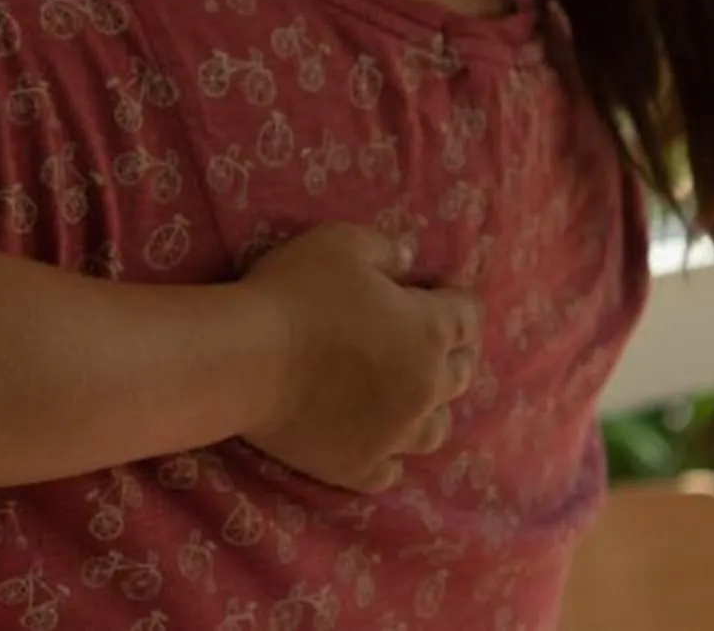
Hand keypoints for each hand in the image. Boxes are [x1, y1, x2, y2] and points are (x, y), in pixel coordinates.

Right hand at [238, 223, 479, 491]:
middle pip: (460, 375)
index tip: (442, 294)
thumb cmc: (293, 293)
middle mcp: (425, 388)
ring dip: (430, 411)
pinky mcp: (359, 466)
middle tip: (431, 343)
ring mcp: (395, 435)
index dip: (457, 302)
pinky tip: (376, 442)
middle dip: (453, 355)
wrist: (245, 360)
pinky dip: (389, 455)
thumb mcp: (339, 244)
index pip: (468, 317)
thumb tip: (411, 257)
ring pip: (435, 430)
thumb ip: (384, 249)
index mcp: (428, 331)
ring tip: (412, 399)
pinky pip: (390, 469)